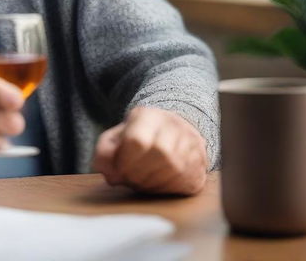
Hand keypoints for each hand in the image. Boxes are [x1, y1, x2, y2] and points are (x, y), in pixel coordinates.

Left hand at [92, 106, 207, 194]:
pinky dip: (165, 189)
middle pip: (158, 154)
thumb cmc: (137, 138)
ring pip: (174, 170)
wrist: (171, 136)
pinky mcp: (200, 167)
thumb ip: (105, 152)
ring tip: (140, 181)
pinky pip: (184, 182)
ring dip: (151, 183)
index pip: (138, 140)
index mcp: (150, 115)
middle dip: (138, 174)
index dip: (124, 160)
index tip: (117, 168)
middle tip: (128, 178)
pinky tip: (155, 184)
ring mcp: (192, 145)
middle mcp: (176, 126)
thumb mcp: (115, 138)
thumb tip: (109, 174)